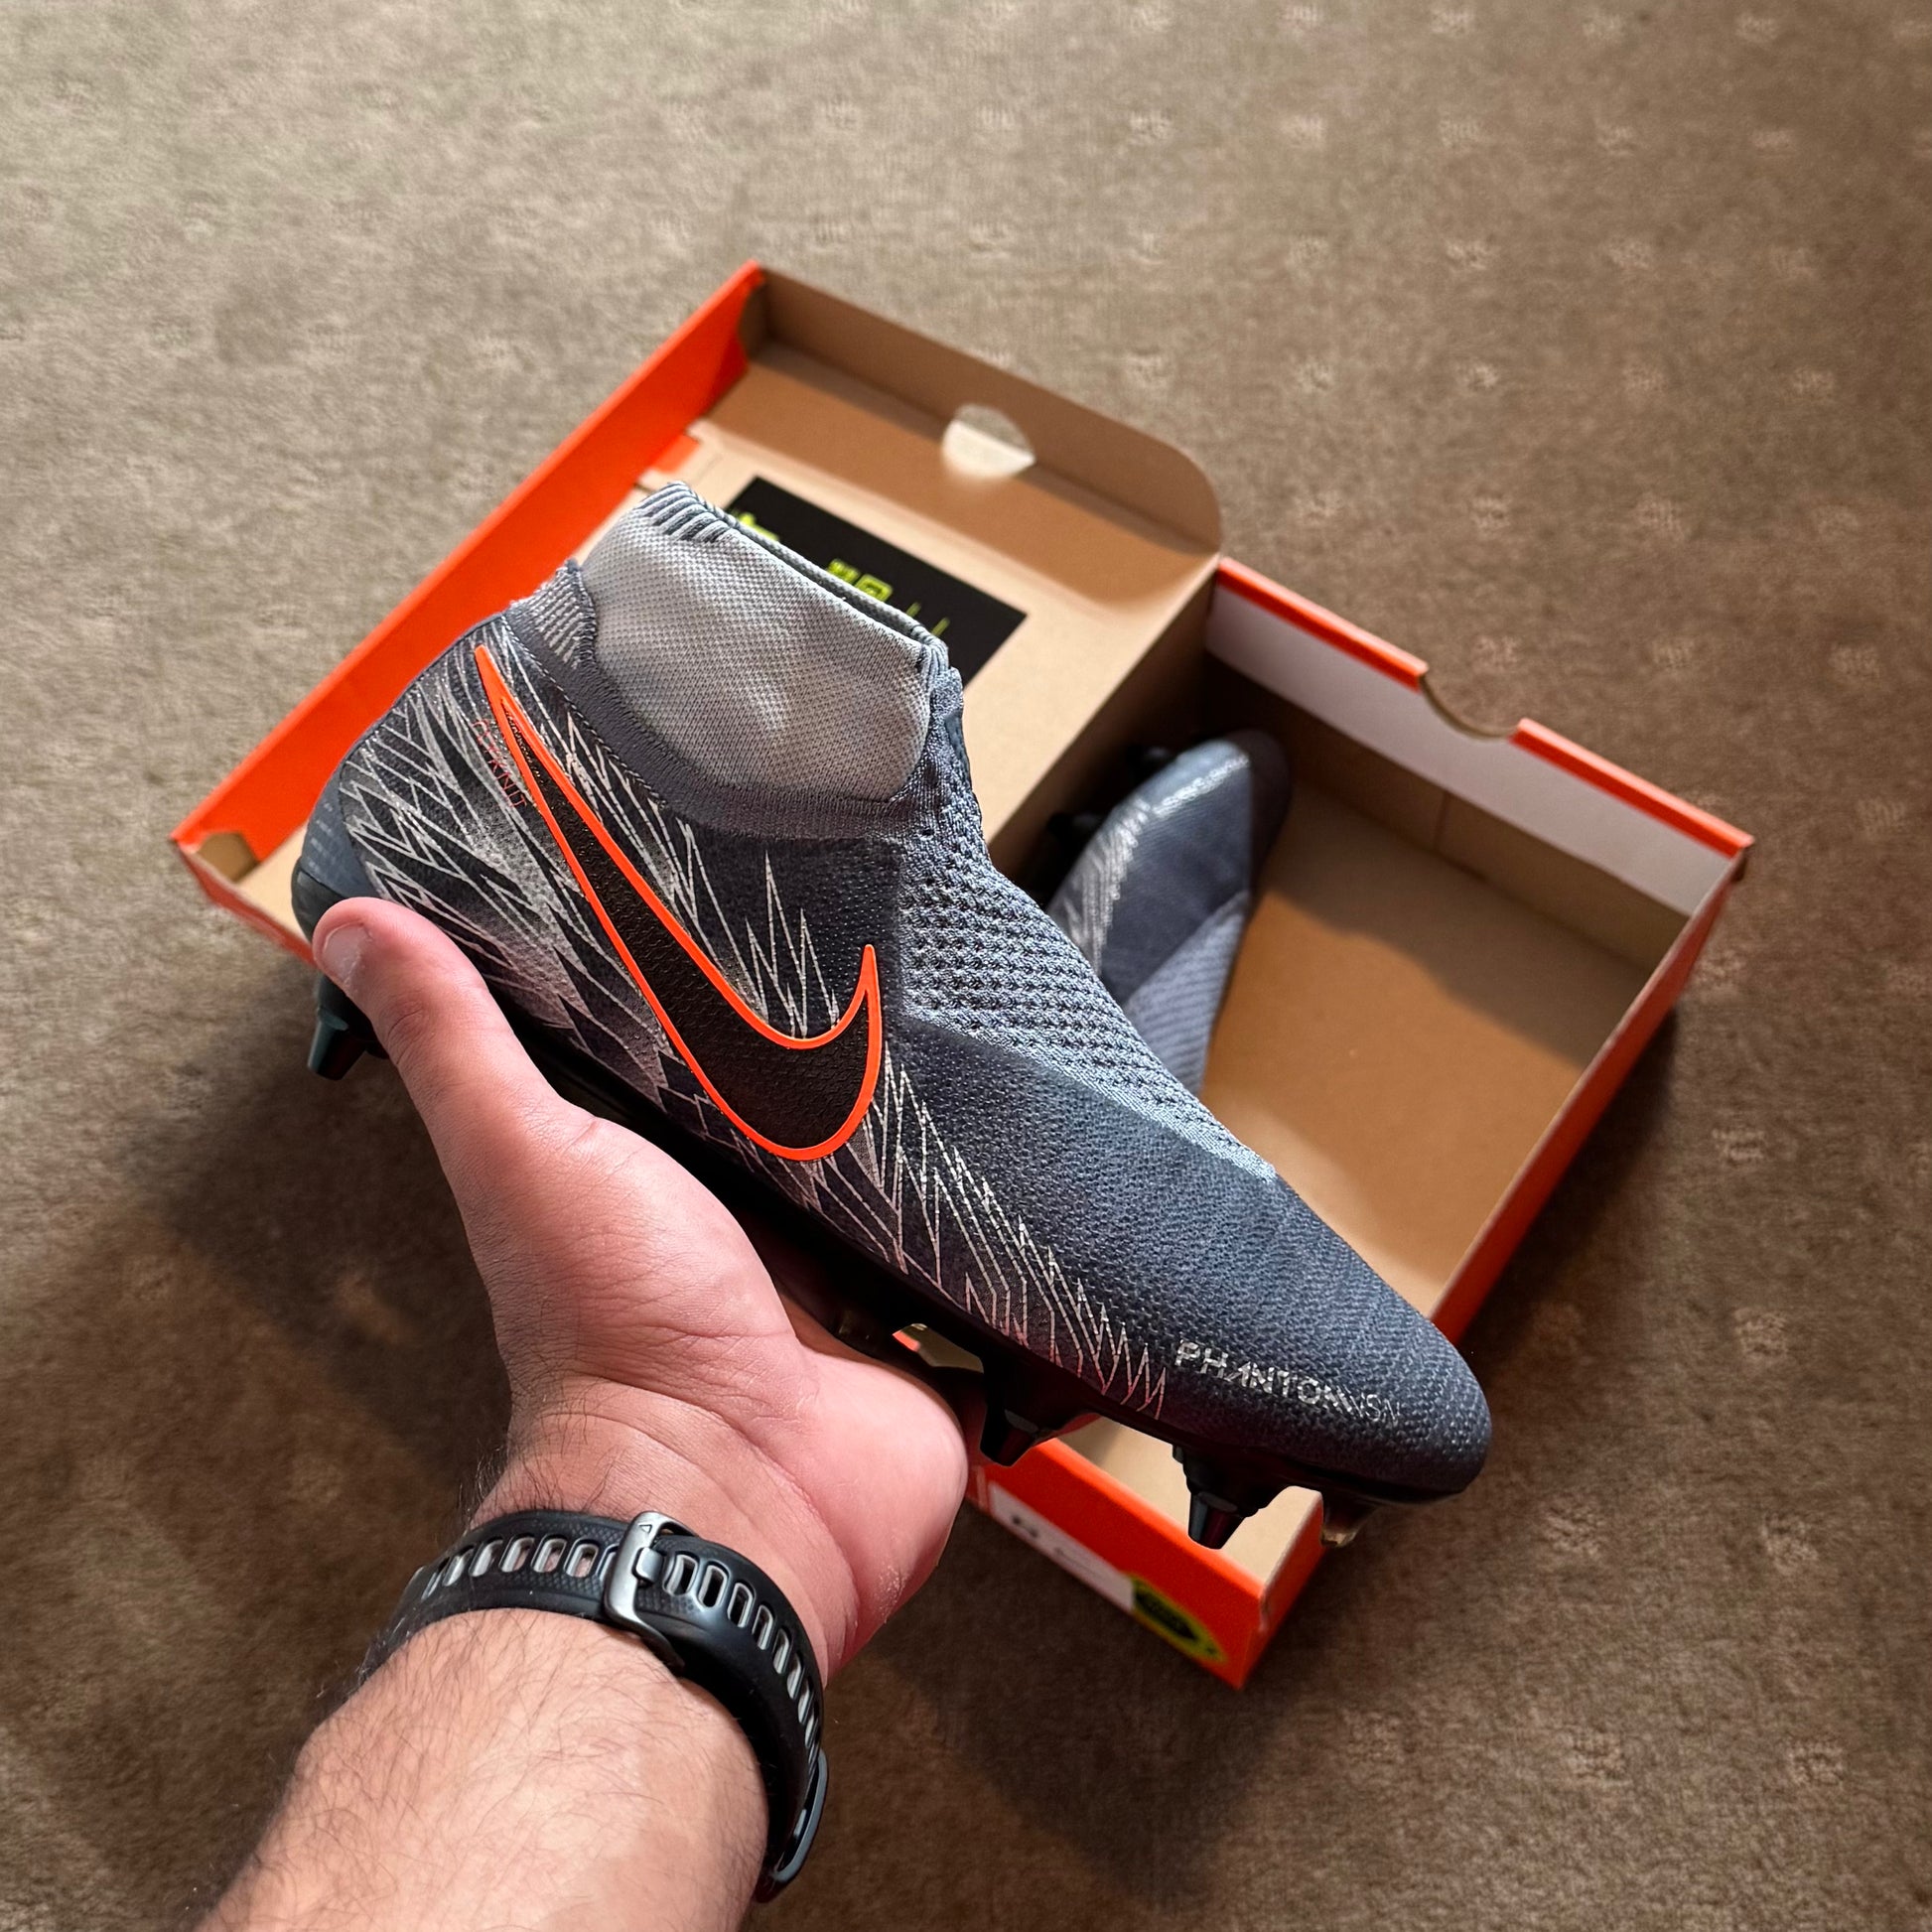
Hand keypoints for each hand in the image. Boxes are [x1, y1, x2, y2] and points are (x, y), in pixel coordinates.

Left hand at [312, 898, 969, 1680]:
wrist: (729, 1492)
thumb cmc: (613, 1328)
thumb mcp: (524, 1150)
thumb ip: (454, 1040)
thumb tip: (348, 920)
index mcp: (680, 1192)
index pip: (730, 1080)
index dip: (759, 1016)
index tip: (800, 919)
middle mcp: (771, 1249)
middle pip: (838, 1145)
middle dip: (878, 1080)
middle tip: (933, 977)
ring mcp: (860, 1313)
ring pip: (926, 1218)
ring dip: (959, 1166)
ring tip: (1017, 1061)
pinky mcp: (939, 1368)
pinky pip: (997, 1306)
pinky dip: (1023, 1269)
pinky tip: (1059, 1196)